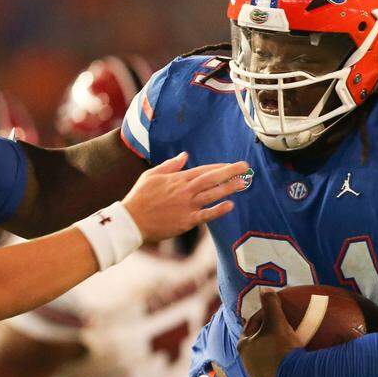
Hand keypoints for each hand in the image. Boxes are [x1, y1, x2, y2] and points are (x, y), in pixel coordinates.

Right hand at [122, 153, 248, 242]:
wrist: (132, 220)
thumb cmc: (139, 197)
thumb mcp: (152, 175)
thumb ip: (170, 165)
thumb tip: (185, 155)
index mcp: (178, 179)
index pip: (203, 170)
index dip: (219, 167)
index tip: (232, 164)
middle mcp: (185, 190)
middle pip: (212, 178)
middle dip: (230, 171)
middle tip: (246, 167)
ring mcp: (187, 206)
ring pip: (212, 194)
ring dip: (229, 188)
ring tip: (243, 183)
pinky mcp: (186, 221)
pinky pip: (206, 215)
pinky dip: (218, 210)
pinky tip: (230, 205)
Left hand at [237, 290, 300, 376]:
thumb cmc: (281, 347)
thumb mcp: (276, 321)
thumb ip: (270, 303)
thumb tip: (265, 289)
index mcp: (243, 345)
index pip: (252, 324)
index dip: (265, 314)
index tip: (277, 312)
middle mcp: (246, 362)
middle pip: (258, 341)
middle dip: (268, 333)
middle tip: (283, 326)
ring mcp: (257, 376)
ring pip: (266, 357)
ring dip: (274, 349)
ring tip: (290, 343)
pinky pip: (275, 369)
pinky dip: (281, 362)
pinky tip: (293, 359)